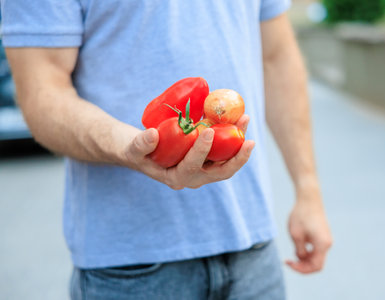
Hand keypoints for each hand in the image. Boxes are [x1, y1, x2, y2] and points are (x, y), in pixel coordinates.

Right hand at [123, 115, 254, 189]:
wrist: (143, 151)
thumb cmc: (137, 151)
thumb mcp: (133, 148)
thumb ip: (141, 144)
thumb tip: (152, 134)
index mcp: (177, 178)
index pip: (192, 167)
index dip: (201, 151)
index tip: (207, 131)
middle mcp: (194, 177)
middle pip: (221, 172)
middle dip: (237, 157)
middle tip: (249, 140)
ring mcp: (204, 169)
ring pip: (227, 161)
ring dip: (239, 143)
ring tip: (245, 120)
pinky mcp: (209, 160)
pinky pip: (225, 151)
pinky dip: (233, 137)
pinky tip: (237, 119)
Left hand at [286, 189, 332, 273]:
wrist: (308, 199)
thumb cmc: (301, 215)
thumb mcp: (296, 235)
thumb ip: (299, 251)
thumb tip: (302, 258)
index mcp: (323, 244)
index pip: (315, 266)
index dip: (301, 269)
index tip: (289, 263)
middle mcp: (328, 243)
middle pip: (317, 263)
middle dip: (302, 265)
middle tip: (288, 261)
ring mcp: (327, 239)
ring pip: (316, 257)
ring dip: (304, 258)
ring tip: (292, 252)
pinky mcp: (323, 235)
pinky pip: (317, 249)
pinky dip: (307, 252)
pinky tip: (297, 245)